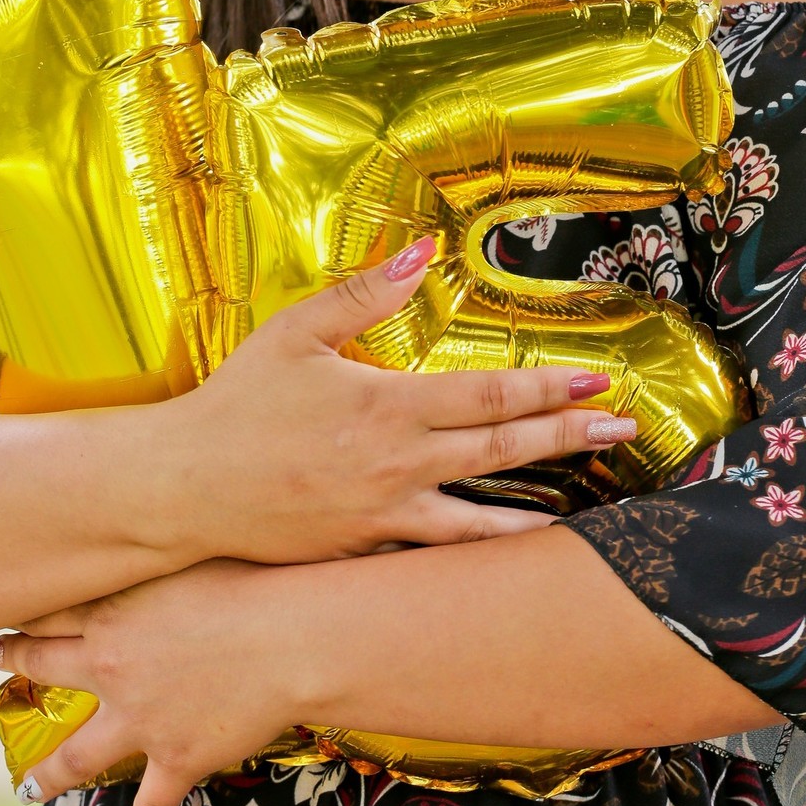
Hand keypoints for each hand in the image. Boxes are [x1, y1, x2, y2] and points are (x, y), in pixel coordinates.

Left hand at [0, 562, 294, 805]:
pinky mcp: (176, 756)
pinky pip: (149, 805)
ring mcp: (140, 719)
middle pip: (45, 667)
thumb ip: (156, 553)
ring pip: (76, 755)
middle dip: (14, 662)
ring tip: (27, 786)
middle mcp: (114, 667)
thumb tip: (145, 529)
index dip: (25, 611)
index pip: (52, 611)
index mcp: (116, 612)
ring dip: (47, 774)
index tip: (5, 610)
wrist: (291, 635)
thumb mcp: (190, 552)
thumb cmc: (254, 580)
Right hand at [163, 236, 633, 566]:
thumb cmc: (235, 406)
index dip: (550, 387)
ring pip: (483, 514)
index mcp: (387, 405)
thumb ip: (364, 293)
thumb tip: (421, 253)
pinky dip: (482, 549)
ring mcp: (385, 517)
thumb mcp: (295, 333)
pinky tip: (511, 548)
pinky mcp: (366, 552)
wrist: (182, 490)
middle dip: (569, 435)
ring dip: (543, 500)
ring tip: (595, 499)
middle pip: (503, 448)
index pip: (489, 393)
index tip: (597, 382)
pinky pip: (437, 552)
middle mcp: (397, 465)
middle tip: (623, 429)